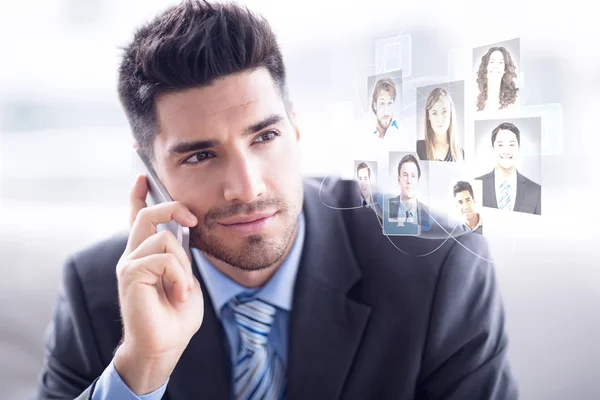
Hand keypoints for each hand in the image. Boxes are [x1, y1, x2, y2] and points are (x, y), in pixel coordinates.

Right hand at [114, 174, 203, 394]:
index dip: (138, 196)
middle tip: (192, 219)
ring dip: (183, 264)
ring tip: (182, 288)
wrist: (166, 345)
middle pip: (146, 215)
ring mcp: (129, 264)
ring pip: (163, 238)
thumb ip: (180, 256)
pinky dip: (179, 276)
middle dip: (172, 207)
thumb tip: (182, 233)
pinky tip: (179, 294)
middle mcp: (133, 256)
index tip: (142, 176)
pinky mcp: (130, 274)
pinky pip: (163, 258)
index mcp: (146, 255)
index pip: (138, 219)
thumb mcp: (184, 277)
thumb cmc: (176, 315)